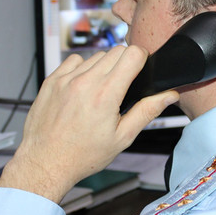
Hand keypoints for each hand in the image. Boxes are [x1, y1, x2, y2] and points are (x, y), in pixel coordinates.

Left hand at [0, 45, 178, 202]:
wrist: (46, 162)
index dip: (141, 60)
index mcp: (106, 94)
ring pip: (95, 56)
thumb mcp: (122, 137)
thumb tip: (169, 95)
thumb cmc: (82, 155)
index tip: (140, 70)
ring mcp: (66, 79)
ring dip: (103, 67)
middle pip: (116, 51)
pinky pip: (74, 61)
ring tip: (100, 91)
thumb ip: (147, 111)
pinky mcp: (52, 80)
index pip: (132, 54)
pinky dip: (82, 69)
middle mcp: (85, 82)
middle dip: (124, 64)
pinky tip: (82, 89)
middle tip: (122, 86)